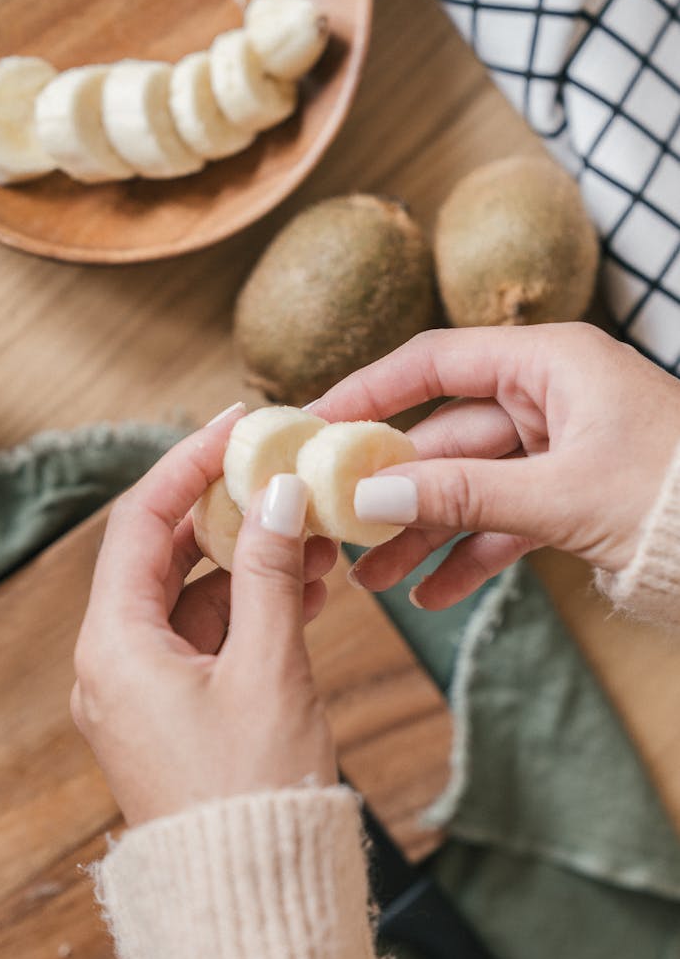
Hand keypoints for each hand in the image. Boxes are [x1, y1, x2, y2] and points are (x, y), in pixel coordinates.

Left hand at [72, 406, 337, 825]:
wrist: (252, 903)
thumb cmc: (251, 794)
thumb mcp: (270, 669)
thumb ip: (273, 574)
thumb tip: (280, 495)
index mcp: (115, 646)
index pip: (142, 523)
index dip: (188, 464)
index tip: (237, 426)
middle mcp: (116, 662)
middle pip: (164, 555)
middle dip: (228, 513)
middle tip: (284, 475)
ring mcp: (145, 689)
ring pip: (194, 596)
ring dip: (251, 562)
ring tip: (316, 536)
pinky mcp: (178, 711)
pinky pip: (210, 637)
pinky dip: (254, 608)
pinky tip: (310, 589)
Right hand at [310, 323, 679, 608]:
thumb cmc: (674, 496)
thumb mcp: (561, 495)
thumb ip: (462, 495)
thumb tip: (369, 496)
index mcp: (550, 362)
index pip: (434, 362)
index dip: (369, 391)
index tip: (314, 424)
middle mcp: (549, 397)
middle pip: (445, 436)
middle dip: (391, 490)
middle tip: (338, 526)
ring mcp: (559, 449)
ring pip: (469, 487)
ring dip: (422, 534)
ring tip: (375, 583)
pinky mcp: (572, 496)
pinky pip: (505, 521)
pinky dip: (472, 557)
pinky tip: (434, 596)